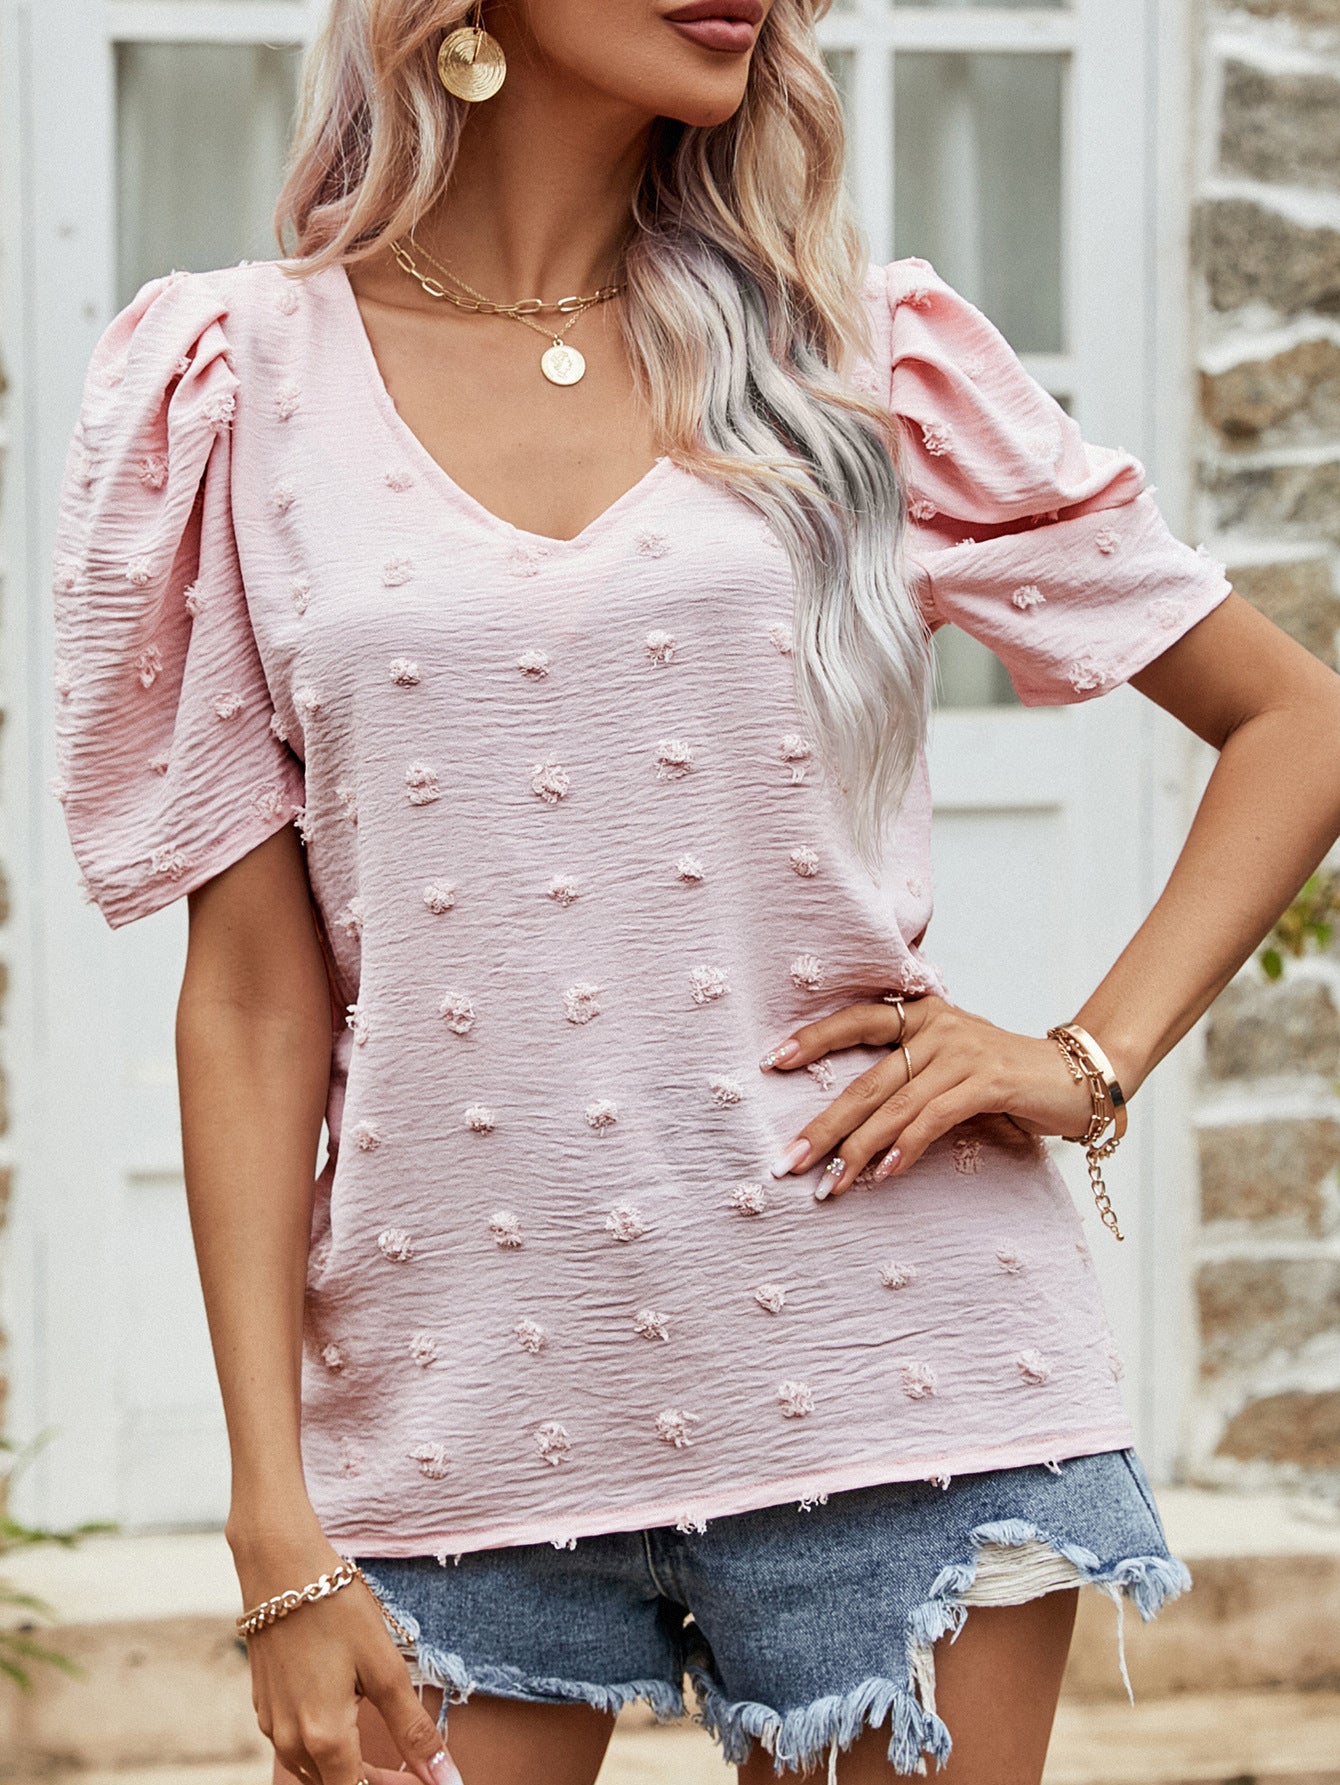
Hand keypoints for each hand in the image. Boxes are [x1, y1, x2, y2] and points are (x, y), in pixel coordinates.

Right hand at [232, 1522, 461, 1784]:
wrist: (279, 1565)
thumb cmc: (336, 1609)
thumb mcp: (385, 1667)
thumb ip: (413, 1729)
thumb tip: (446, 1779)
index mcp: (323, 1739)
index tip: (423, 1776)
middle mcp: (290, 1744)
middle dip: (377, 1782)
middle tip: (414, 1765)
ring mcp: (273, 1727)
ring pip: (314, 1773)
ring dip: (350, 1769)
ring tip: (389, 1750)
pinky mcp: (265, 1708)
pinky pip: (297, 1749)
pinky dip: (326, 1750)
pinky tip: (349, 1720)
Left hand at [760, 995, 1095, 1196]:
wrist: (1077, 1078)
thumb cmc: (1004, 1079)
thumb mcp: (950, 1068)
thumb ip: (908, 1083)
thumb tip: (848, 1130)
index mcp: (921, 1015)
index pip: (856, 1021)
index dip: (813, 1038)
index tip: (771, 1062)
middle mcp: (937, 1026)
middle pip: (866, 1080)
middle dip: (823, 1126)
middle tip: (787, 1160)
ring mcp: (962, 1052)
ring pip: (894, 1106)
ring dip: (856, 1151)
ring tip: (828, 1186)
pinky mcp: (988, 1081)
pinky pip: (934, 1118)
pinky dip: (906, 1148)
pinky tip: (883, 1174)